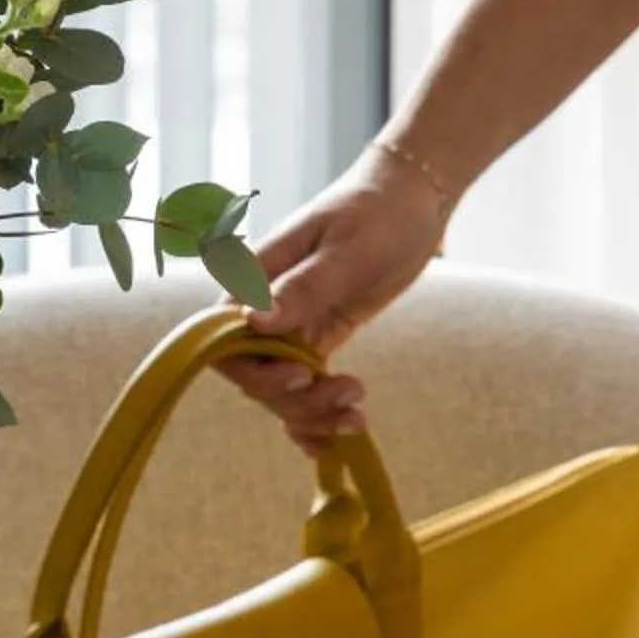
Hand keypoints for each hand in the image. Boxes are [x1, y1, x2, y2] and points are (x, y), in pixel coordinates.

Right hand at [222, 142, 452, 450]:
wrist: (413, 198)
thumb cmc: (379, 209)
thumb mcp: (348, 247)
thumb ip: (304, 286)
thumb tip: (255, 323)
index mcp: (257, 277)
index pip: (225, 339)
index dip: (254, 369)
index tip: (301, 375)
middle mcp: (265, 308)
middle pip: (254, 376)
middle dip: (295, 400)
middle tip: (350, 393)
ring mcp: (290, 327)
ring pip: (280, 391)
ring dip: (312, 414)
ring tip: (358, 415)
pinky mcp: (317, 339)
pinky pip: (303, 389)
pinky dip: (315, 418)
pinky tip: (337, 438)